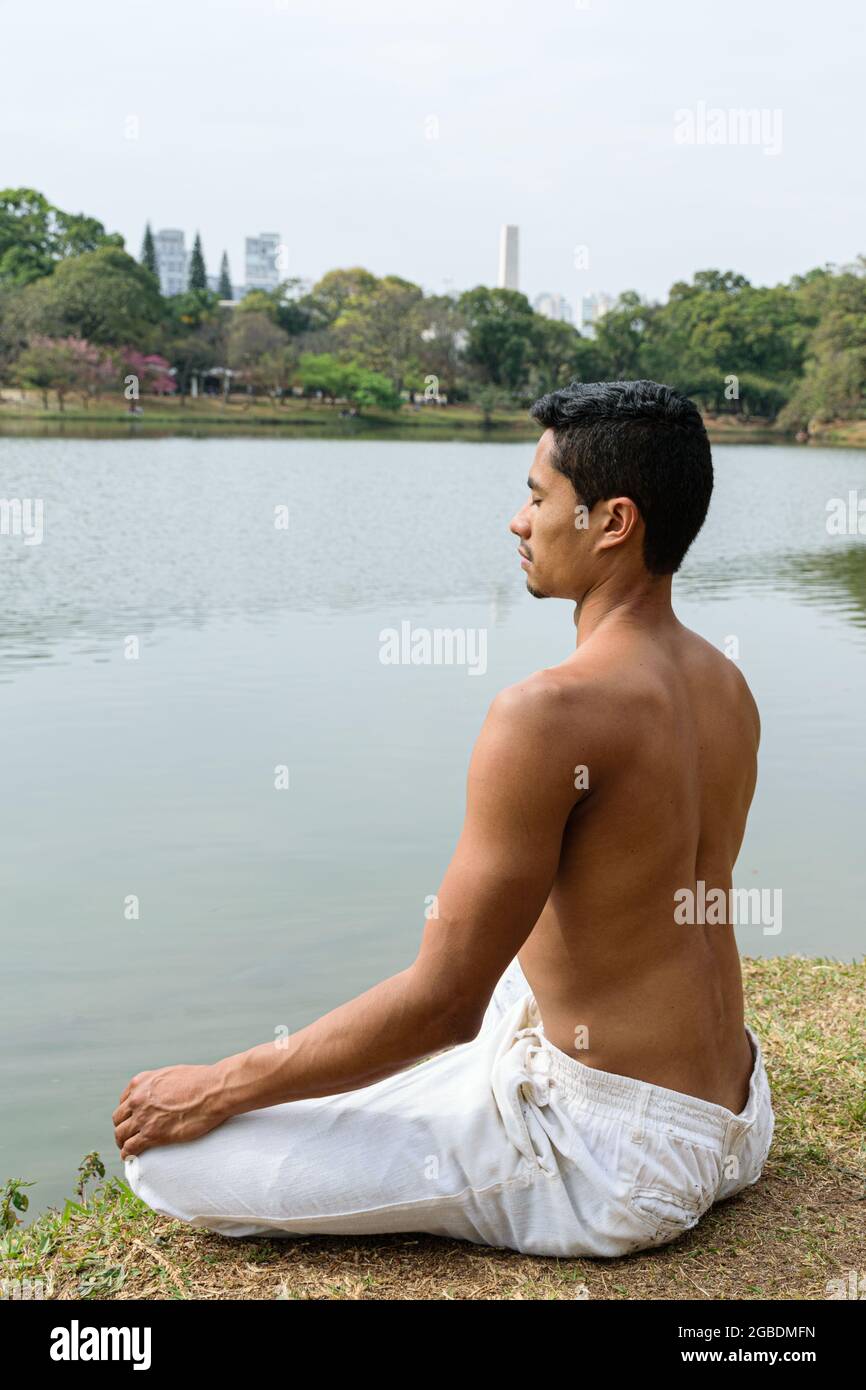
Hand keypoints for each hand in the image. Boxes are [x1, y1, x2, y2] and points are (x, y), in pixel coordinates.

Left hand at [113, 1063, 228, 1159]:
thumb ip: (161, 1084)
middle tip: (127, 1135)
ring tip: (126, 1148)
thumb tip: (164, 1092)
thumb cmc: (201, 1081)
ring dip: (122, 1142)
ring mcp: (142, 1117)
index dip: (127, 1112)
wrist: (213, 1091)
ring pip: (121, 1134)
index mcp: (142, 1082)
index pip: (124, 1100)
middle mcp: (137, 1099)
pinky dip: (127, 1154)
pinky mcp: (151, 1134)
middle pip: (119, 1118)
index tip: (132, 1119)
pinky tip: (129, 1157)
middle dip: (122, 1127)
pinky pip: (130, 1148)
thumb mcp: (173, 1073)